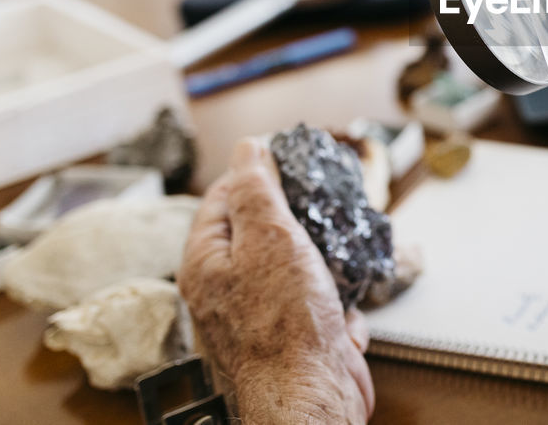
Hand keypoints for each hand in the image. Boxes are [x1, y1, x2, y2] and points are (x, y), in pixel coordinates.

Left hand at [179, 138, 373, 423]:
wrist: (311, 397)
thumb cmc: (286, 325)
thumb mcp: (270, 236)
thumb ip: (256, 189)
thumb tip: (248, 149)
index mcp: (206, 260)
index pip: (222, 197)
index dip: (257, 175)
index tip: (289, 163)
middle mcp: (225, 289)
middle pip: (263, 232)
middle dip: (300, 225)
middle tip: (321, 217)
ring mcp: (259, 315)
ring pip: (298, 268)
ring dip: (326, 270)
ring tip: (333, 276)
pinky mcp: (292, 338)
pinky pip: (318, 306)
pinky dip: (337, 309)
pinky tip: (340, 321)